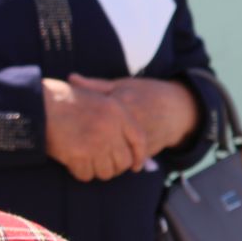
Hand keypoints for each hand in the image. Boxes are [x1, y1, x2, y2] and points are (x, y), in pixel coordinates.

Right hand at [43, 78, 147, 180]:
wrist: (39, 102)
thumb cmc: (66, 100)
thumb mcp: (97, 98)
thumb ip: (116, 119)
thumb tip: (132, 149)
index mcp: (117, 112)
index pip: (139, 139)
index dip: (139, 156)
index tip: (135, 166)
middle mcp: (110, 128)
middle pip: (124, 161)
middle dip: (115, 167)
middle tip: (103, 165)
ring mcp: (95, 143)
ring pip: (106, 172)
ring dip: (97, 170)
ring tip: (86, 161)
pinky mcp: (79, 155)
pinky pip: (86, 175)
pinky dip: (80, 172)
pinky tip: (73, 163)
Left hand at [68, 73, 198, 156]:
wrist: (177, 109)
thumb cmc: (146, 94)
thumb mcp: (123, 84)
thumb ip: (96, 85)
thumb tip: (70, 78)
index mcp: (121, 101)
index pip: (92, 113)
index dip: (76, 121)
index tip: (64, 125)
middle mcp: (130, 119)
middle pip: (100, 136)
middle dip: (85, 142)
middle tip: (69, 146)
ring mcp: (139, 135)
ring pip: (112, 150)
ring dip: (99, 156)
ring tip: (86, 157)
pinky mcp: (146, 149)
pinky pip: (125, 160)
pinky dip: (114, 162)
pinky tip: (104, 162)